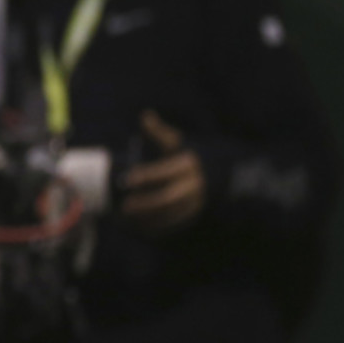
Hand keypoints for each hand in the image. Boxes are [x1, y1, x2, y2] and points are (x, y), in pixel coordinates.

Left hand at [119, 110, 205, 232]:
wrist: (218, 174)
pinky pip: (175, 224)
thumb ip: (159, 132)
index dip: (145, 176)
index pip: (164, 171)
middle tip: (125, 205)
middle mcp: (194, 184)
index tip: (126, 180)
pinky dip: (157, 227)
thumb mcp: (177, 141)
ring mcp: (196, 202)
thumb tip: (145, 116)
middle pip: (168, 198)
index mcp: (188, 164)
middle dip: (146, 203)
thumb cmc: (188, 155)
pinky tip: (139, 226)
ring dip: (148, 218)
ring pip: (171, 214)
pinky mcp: (195, 214)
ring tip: (127, 218)